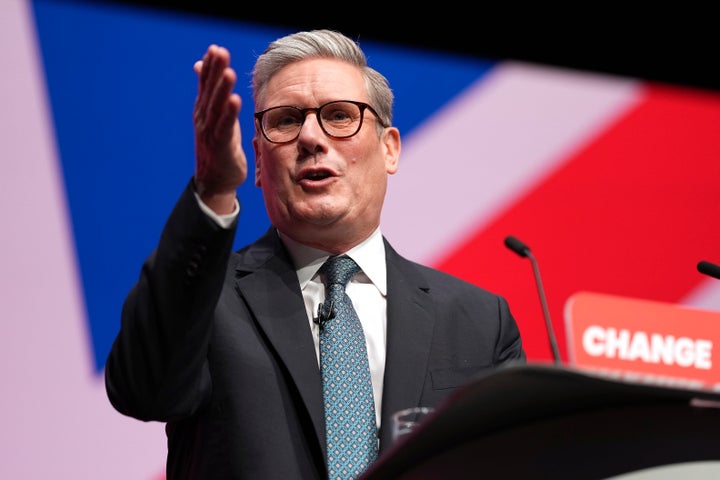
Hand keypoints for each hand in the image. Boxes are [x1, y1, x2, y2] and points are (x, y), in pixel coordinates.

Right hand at [192, 45, 246, 213]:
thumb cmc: (218, 146)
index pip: (206, 84)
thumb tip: (201, 66)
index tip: (216, 48)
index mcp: (203, 110)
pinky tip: (236, 100)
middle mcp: (203, 119)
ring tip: (228, 72)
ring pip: (216, 107)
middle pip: (210, 91)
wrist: (215, 180)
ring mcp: (210, 132)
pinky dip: (230, 113)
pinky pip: (225, 127)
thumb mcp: (213, 117)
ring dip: (222, 89)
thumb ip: (210, 92)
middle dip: (215, 71)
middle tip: (220, 52)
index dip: (211, 67)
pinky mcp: (220, 146)